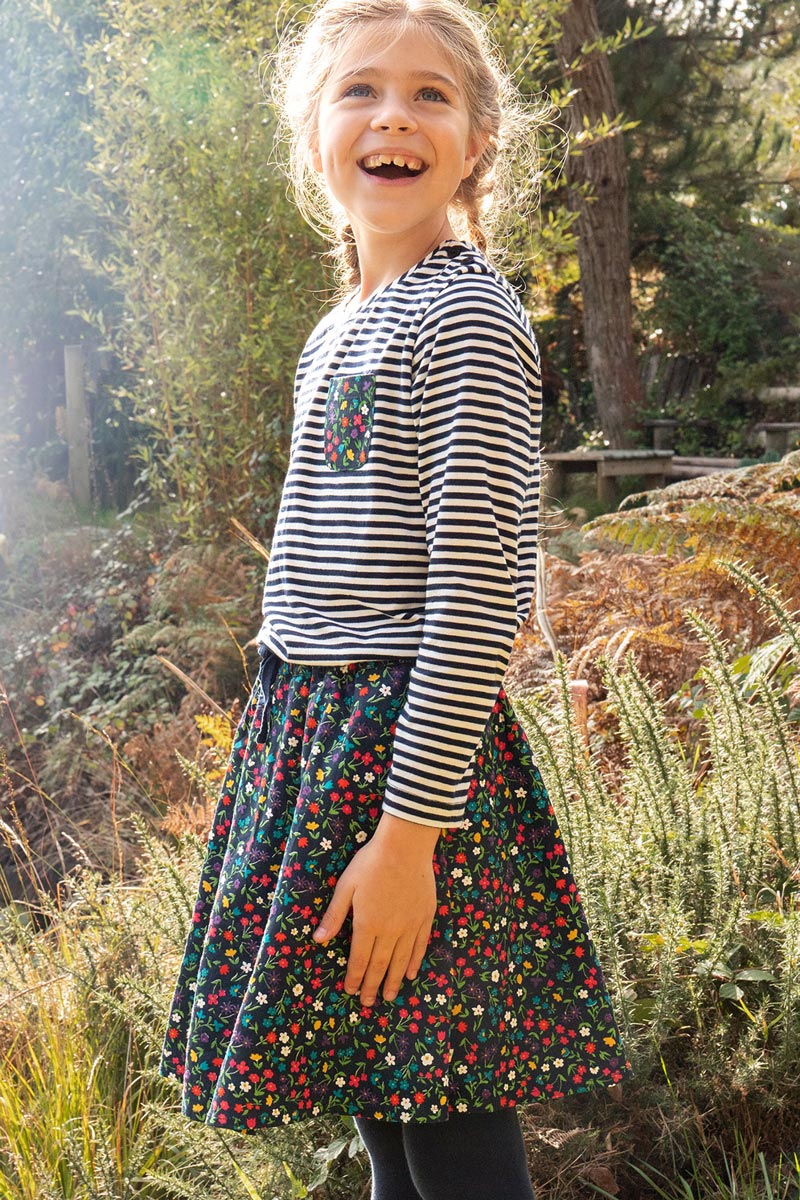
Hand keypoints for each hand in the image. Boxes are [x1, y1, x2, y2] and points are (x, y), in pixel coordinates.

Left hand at [313, 815, 439, 1006]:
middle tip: (368, 1003)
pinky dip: (414, 962)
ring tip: (389, 996)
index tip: (351, 991)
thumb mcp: (346, 887)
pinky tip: (410, 973)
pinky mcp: (425, 917)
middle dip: (372, 986)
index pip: (360, 959)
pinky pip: (419, 946)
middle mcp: (390, 930)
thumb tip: (318, 940)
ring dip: (394, 981)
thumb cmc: (371, 863)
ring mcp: (410, 925)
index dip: (355, 977)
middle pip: (380, 965)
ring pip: (401, 961)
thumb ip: (334, 916)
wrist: (405, 846)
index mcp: (367, 924)